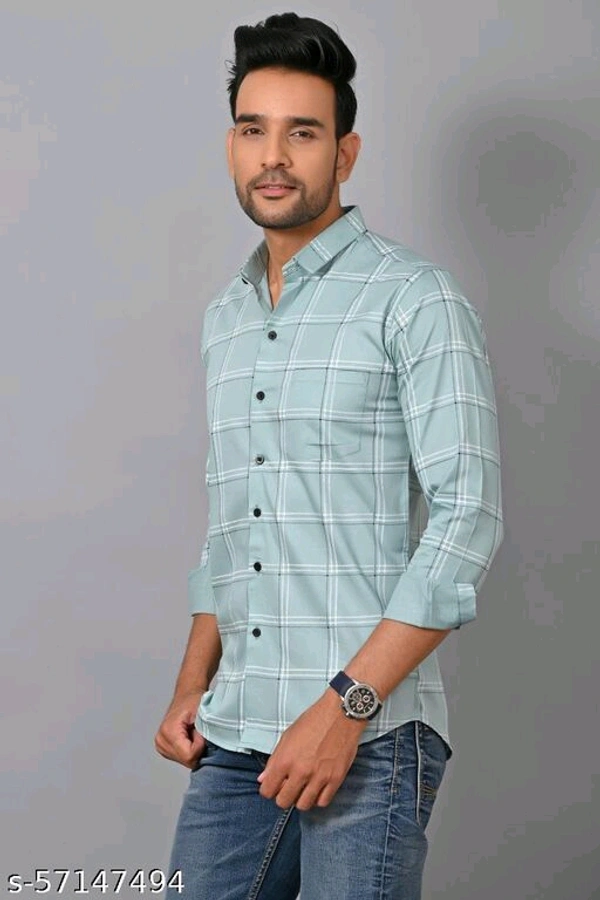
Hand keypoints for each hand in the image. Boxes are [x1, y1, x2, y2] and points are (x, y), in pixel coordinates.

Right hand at [154, 690, 205, 767]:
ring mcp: (161, 746)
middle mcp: (161, 741)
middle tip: (197, 732)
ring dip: (194, 750)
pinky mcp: (164, 749)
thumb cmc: (194, 701)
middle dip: (197, 749)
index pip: (189, 756)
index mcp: (168, 731)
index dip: (200, 747)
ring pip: (185, 762)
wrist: (186, 695)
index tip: (201, 733)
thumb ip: (204, 732)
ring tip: (193, 733)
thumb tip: (206, 749)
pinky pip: (183, 758)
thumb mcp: (202, 713)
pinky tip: (189, 738)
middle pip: (187, 761)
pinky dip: (189, 751)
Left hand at [257, 690, 366, 810]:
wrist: (340, 714)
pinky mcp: (336, 779)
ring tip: (302, 788)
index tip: (272, 786)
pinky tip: (316, 788)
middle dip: (282, 796)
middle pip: (284, 802)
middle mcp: (301, 772)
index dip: (268, 789)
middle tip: (287, 787)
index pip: (267, 790)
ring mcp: (319, 777)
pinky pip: (323, 802)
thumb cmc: (313, 721)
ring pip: (303, 805)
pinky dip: (317, 798)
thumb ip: (274, 760)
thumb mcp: (287, 736)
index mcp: (285, 759)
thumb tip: (263, 779)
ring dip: (300, 799)